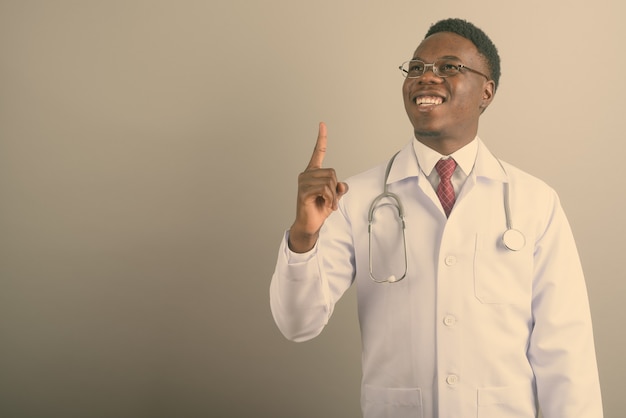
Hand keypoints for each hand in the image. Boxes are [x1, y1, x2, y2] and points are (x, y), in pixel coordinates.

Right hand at [288, 122, 348, 252]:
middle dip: (335, 188)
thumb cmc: (319, 209)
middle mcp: (306, 174)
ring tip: (326, 203)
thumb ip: (339, 188)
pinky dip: (329, 199)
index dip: (321, 139)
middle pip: (332, 173)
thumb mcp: (334, 197)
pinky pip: (324, 189)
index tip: (322, 124)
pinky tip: (324, 205)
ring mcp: (303, 182)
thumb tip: (342, 186)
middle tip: (330, 199)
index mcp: (313, 172)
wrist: (310, 224)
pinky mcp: (304, 191)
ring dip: (332, 195)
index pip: (318, 152)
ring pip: (329, 181)